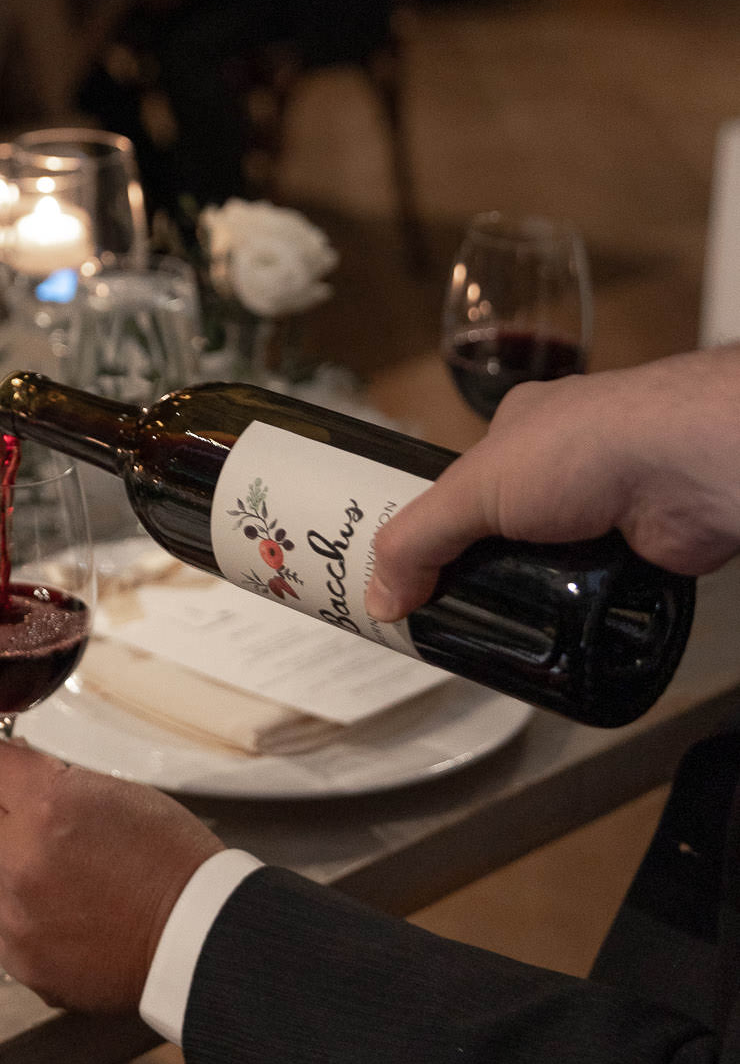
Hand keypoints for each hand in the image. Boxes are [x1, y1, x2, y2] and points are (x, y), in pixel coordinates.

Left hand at [0, 733, 221, 1011]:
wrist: (199, 936)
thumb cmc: (172, 859)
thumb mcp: (117, 792)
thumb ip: (55, 783)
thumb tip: (17, 772)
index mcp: (47, 808)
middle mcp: (20, 861)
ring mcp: (18, 918)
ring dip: (2, 865)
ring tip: (43, 867)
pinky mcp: (25, 962)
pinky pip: (1, 928)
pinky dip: (19, 916)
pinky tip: (55, 911)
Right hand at [366, 349, 739, 621]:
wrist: (685, 469)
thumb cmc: (583, 448)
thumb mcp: (474, 490)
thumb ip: (418, 541)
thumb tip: (379, 600)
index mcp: (519, 429)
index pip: (466, 481)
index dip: (441, 521)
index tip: (417, 567)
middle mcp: (564, 463)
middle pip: (507, 526)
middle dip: (484, 564)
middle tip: (449, 611)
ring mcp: (604, 507)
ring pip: (550, 562)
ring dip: (532, 591)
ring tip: (498, 633)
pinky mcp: (635, 551)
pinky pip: (593, 591)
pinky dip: (576, 612)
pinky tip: (555, 634)